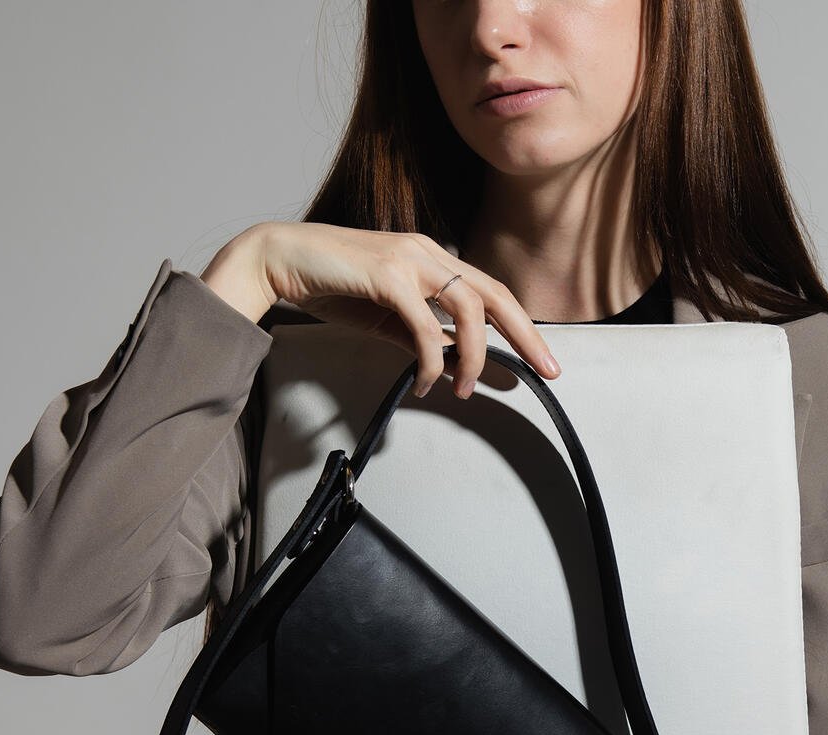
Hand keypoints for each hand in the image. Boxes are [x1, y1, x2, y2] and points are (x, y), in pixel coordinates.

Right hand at [252, 220, 560, 398]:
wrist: (279, 260)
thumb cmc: (330, 285)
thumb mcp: (386, 318)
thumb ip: (422, 337)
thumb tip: (454, 364)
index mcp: (432, 258)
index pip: (491, 292)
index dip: (522, 326)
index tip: (541, 360)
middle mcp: (428, 252)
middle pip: (495, 295)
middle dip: (526, 336)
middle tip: (548, 371)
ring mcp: (410, 260)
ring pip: (468, 308)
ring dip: (474, 355)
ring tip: (464, 388)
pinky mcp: (388, 275)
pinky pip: (425, 325)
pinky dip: (432, 359)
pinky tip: (427, 381)